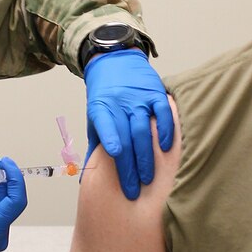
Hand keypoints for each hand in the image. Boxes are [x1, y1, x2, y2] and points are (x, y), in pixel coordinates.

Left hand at [84, 48, 174, 199]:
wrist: (115, 59)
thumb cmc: (104, 95)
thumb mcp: (94, 115)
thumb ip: (95, 143)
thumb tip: (86, 177)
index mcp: (101, 108)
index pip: (106, 126)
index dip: (111, 141)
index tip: (115, 156)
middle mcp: (120, 104)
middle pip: (126, 138)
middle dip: (129, 168)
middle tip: (132, 191)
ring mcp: (139, 99)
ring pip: (144, 130)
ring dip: (146, 158)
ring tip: (147, 179)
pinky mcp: (155, 94)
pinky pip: (163, 114)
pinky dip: (166, 131)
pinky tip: (164, 148)